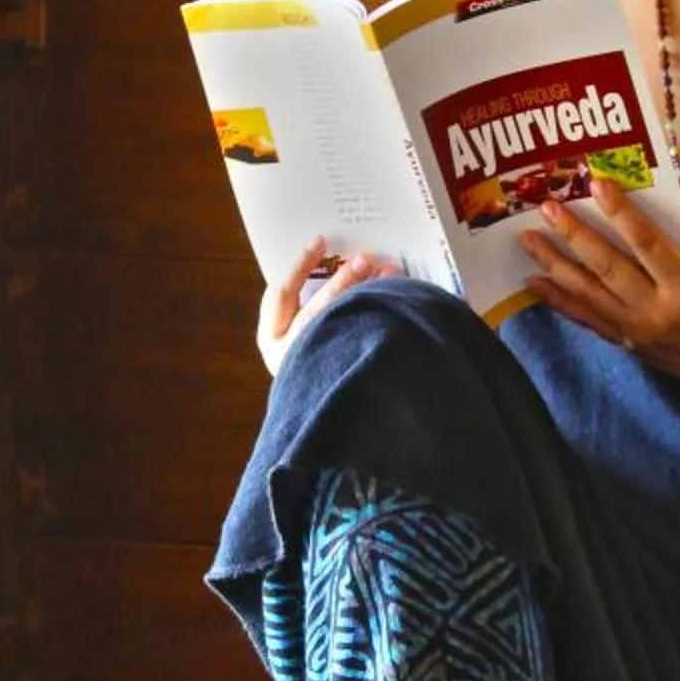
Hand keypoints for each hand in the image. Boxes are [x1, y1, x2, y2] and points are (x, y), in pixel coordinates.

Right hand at [258, 238, 397, 376]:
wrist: (346, 439)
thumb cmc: (319, 386)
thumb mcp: (304, 345)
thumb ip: (317, 314)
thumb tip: (348, 272)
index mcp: (274, 348)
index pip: (281, 296)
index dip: (299, 266)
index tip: (320, 241)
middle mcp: (294, 357)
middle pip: (318, 305)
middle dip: (344, 279)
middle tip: (365, 257)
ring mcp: (321, 367)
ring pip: (346, 318)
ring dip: (370, 291)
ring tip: (392, 272)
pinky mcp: (352, 378)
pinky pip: (372, 337)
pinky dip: (389, 314)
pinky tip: (405, 300)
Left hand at [523, 183, 679, 387]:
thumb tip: (641, 218)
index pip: (647, 243)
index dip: (620, 211)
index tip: (598, 183)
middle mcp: (657, 312)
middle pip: (606, 267)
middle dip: (574, 234)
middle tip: (547, 208)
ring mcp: (638, 332)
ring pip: (587, 294)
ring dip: (555, 264)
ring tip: (529, 240)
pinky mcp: (628, 346)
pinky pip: (587, 319)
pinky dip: (560, 300)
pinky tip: (538, 282)